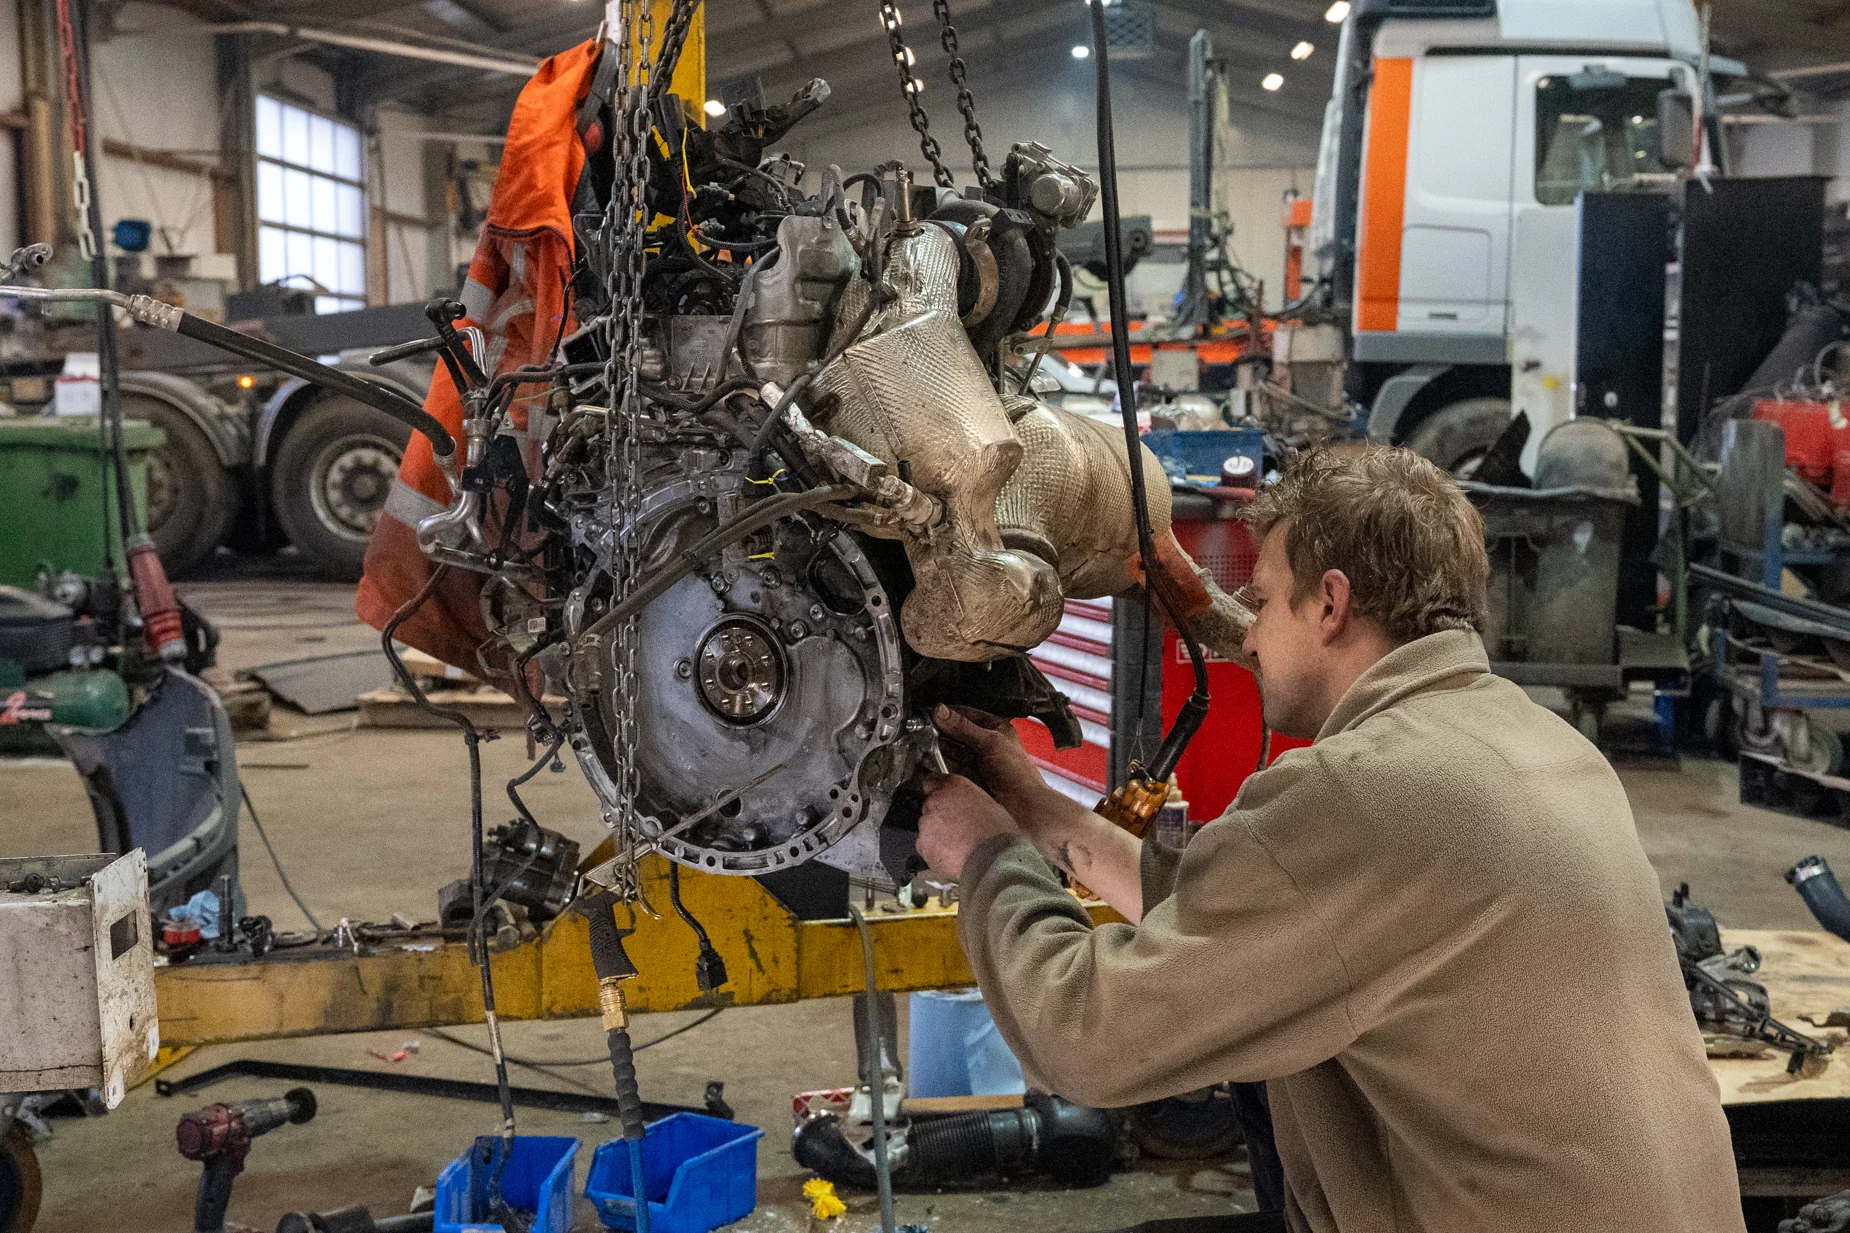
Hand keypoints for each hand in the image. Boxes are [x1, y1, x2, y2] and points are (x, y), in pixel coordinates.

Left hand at [917, 773, 1018, 881]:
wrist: (992, 858)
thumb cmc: (998, 833)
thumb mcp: (991, 806)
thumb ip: (971, 802)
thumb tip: (969, 808)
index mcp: (954, 786)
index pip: (932, 781)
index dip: (936, 791)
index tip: (941, 798)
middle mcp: (936, 800)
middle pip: (930, 805)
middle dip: (939, 815)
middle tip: (956, 828)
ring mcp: (926, 822)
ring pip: (927, 826)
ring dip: (936, 834)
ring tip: (956, 845)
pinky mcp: (922, 843)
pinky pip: (925, 846)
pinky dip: (934, 850)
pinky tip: (951, 856)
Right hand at [934, 705, 1058, 822]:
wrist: (1023, 808)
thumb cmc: (1018, 774)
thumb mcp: (991, 742)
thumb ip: (964, 727)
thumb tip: (942, 712)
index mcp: (997, 730)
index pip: (968, 714)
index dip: (950, 712)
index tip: (932, 711)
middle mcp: (986, 745)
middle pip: (957, 733)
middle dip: (940, 731)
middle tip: (922, 728)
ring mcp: (976, 762)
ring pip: (951, 751)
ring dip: (936, 748)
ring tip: (922, 744)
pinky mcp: (968, 779)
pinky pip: (949, 768)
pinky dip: (937, 765)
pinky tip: (928, 762)